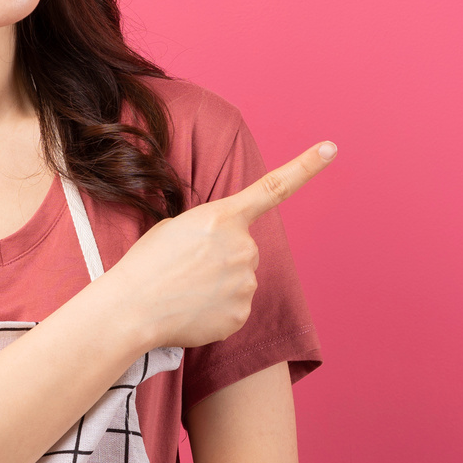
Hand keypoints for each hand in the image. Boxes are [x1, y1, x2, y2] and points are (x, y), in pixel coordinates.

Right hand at [102, 141, 336, 348]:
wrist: (131, 309)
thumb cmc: (146, 265)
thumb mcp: (175, 228)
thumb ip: (212, 231)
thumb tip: (226, 254)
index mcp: (223, 217)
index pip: (274, 187)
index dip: (305, 166)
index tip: (330, 148)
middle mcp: (243, 246)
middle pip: (244, 249)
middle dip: (223, 258)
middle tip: (187, 269)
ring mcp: (246, 282)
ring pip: (241, 280)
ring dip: (219, 285)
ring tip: (185, 291)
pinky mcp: (242, 314)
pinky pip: (235, 308)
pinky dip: (216, 311)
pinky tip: (191, 310)